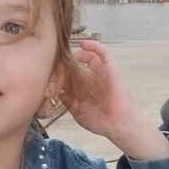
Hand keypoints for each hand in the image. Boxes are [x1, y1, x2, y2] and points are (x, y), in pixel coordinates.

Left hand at [63, 40, 168, 159]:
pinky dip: (93, 45)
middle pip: (76, 64)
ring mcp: (101, 73)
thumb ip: (67, 100)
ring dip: (76, 54)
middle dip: (65, 64)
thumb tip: (56, 88)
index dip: (60, 73)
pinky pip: (103, 52)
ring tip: (68, 58)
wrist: (117, 124)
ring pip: (88, 55)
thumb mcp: (77, 111)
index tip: (51, 76)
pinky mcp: (110, 68)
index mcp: (84, 89)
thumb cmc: (100, 122)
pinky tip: (83, 44)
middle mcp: (92, 79)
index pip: (69, 75)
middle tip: (57, 66)